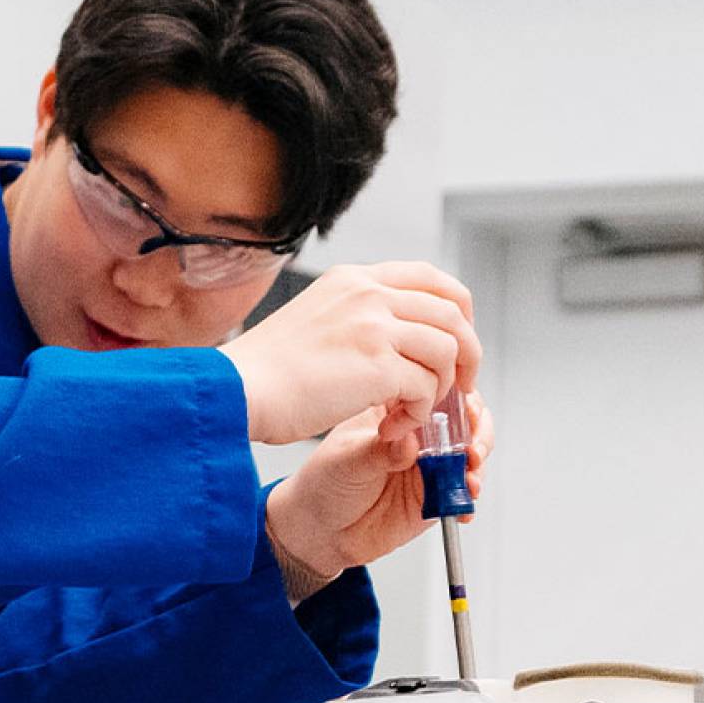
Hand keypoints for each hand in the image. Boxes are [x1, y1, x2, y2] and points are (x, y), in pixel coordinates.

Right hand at [219, 262, 479, 443]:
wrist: (237, 390)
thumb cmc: (266, 371)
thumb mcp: (313, 318)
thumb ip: (355, 317)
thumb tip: (395, 337)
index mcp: (354, 279)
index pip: (430, 277)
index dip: (456, 310)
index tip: (454, 342)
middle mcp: (368, 294)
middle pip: (451, 312)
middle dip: (467, 353)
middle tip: (459, 385)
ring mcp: (375, 326)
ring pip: (447, 350)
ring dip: (440, 388)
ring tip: (411, 412)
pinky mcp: (377, 365)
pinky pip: (427, 387)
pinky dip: (418, 413)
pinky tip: (391, 425)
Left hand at [264, 392, 497, 574]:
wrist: (319, 531)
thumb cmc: (323, 483)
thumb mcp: (346, 460)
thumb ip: (380, 452)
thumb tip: (410, 442)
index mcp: (394, 409)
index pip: (434, 387)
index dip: (456, 392)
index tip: (463, 405)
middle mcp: (417, 433)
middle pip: (465, 417)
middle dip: (476, 427)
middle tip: (469, 444)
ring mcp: (429, 463)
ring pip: (471, 450)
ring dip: (478, 458)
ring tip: (468, 470)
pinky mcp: (435, 494)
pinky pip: (464, 489)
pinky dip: (470, 492)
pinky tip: (463, 495)